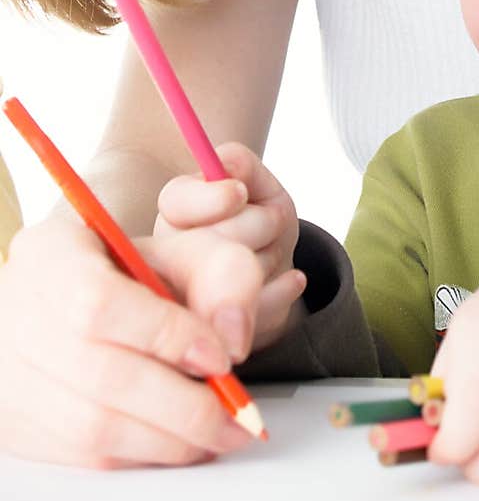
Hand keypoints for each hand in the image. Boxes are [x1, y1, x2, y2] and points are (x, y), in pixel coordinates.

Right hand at [0, 217, 272, 467]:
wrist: (88, 300)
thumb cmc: (140, 273)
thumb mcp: (191, 250)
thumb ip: (226, 276)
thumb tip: (232, 340)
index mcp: (51, 253)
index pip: (96, 301)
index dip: (165, 335)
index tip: (220, 356)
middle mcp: (16, 312)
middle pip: (100, 375)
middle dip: (184, 405)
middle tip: (237, 413)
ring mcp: (10, 375)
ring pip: (92, 427)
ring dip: (170, 440)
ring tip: (219, 431)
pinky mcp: (17, 425)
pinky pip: (85, 457)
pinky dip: (144, 455)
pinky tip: (182, 440)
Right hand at [155, 142, 302, 352]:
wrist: (273, 269)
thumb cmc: (260, 219)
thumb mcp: (257, 184)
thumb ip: (240, 165)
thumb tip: (227, 167)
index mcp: (173, 214)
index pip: (176, 202)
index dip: (210, 199)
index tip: (238, 194)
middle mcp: (168, 257)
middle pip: (214, 238)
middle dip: (258, 225)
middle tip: (270, 224)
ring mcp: (189, 300)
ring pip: (240, 273)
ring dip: (271, 257)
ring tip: (267, 254)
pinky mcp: (216, 335)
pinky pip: (259, 311)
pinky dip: (285, 289)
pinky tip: (287, 280)